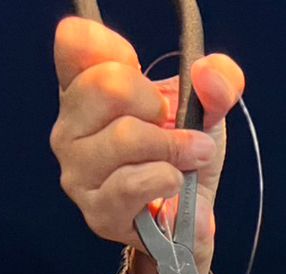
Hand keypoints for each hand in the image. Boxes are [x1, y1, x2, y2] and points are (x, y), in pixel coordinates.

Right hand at [50, 15, 243, 273]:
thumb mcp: (206, 109)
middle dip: (157, 106)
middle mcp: (68, 128)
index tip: (145, 82)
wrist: (191, 219)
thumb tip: (209, 74)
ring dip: (172, 147)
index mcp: (83, 90)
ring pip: (125, 137)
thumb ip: (217, 81)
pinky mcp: (98, 212)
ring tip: (186, 160)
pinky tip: (174, 182)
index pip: (76, 43)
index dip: (118, 52)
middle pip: (109, 86)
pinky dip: (166, 179)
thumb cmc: (183, 156)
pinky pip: (131, 184)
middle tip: (171, 128)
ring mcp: (78, 173)